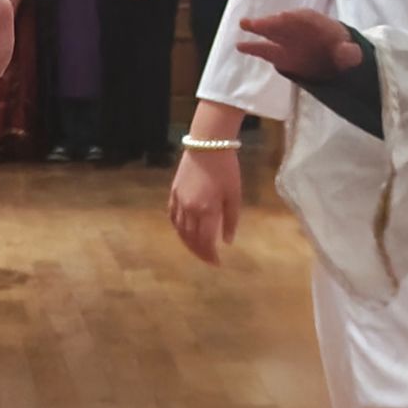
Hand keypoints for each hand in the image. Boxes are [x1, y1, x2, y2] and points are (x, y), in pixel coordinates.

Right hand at [169, 145, 242, 265]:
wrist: (208, 145)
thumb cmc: (227, 168)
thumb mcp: (234, 194)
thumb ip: (231, 219)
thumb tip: (227, 241)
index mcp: (206, 211)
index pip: (205, 241)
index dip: (210, 255)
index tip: (217, 263)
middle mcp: (189, 210)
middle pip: (191, 239)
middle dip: (199, 252)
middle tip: (208, 260)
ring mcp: (178, 201)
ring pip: (180, 230)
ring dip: (188, 243)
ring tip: (197, 249)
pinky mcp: (173, 193)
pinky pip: (172, 217)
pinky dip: (178, 228)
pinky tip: (183, 232)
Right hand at [235, 8, 360, 84]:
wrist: (335, 62)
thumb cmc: (342, 51)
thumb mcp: (351, 52)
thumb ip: (350, 52)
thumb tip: (350, 51)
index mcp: (318, 23)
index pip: (305, 17)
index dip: (296, 18)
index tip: (284, 17)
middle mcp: (299, 29)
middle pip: (285, 21)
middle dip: (274, 21)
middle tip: (260, 21)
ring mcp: (287, 41)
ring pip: (271, 32)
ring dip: (259, 28)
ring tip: (244, 23)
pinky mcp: (279, 55)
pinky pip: (264, 50)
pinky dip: (253, 48)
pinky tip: (240, 46)